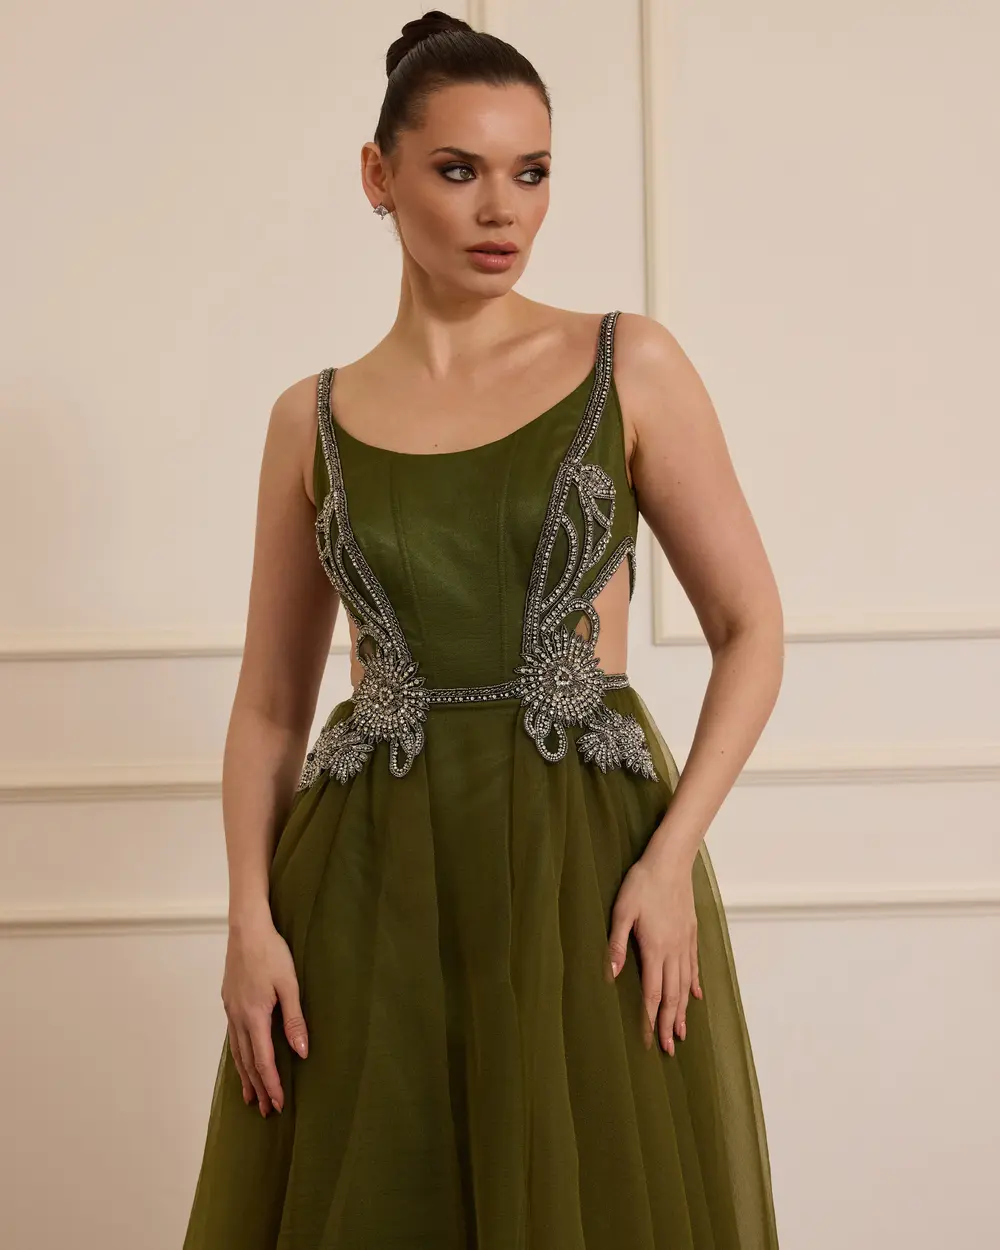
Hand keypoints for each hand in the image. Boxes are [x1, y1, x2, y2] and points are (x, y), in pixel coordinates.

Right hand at [221, 912, 307, 1115]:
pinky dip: (238, 1056)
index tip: (278, 1104)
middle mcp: (238, 1018)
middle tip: (265, 1111)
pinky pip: (233, 1038)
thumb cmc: (272, 953)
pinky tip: (241, 1060)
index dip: (271, 1084)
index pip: (263, 1061)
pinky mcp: (229, 1002)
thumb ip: (294, 1019)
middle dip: (258, 1087)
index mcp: (254, 1016)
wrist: (246, 929)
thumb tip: (301, 1051)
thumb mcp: (289, 984)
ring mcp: (230, 1010)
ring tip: (250, 1096)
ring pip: (237, 1052)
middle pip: (247, 1062)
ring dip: (245, 1076)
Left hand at [607, 849, 702, 1053]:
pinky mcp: (691, 933)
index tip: (649, 1041)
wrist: (670, 861)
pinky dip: (694, 985)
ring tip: (682, 1031)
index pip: (652, 993)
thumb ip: (616, 943)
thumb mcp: (622, 911)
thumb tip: (610, 973)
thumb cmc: (642, 883)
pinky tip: (696, 996)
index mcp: (655, 949)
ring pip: (685, 985)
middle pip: (672, 996)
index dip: (649, 1019)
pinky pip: (694, 966)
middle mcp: (673, 951)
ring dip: (682, 1011)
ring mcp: (685, 943)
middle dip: (668, 1023)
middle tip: (669, 1048)